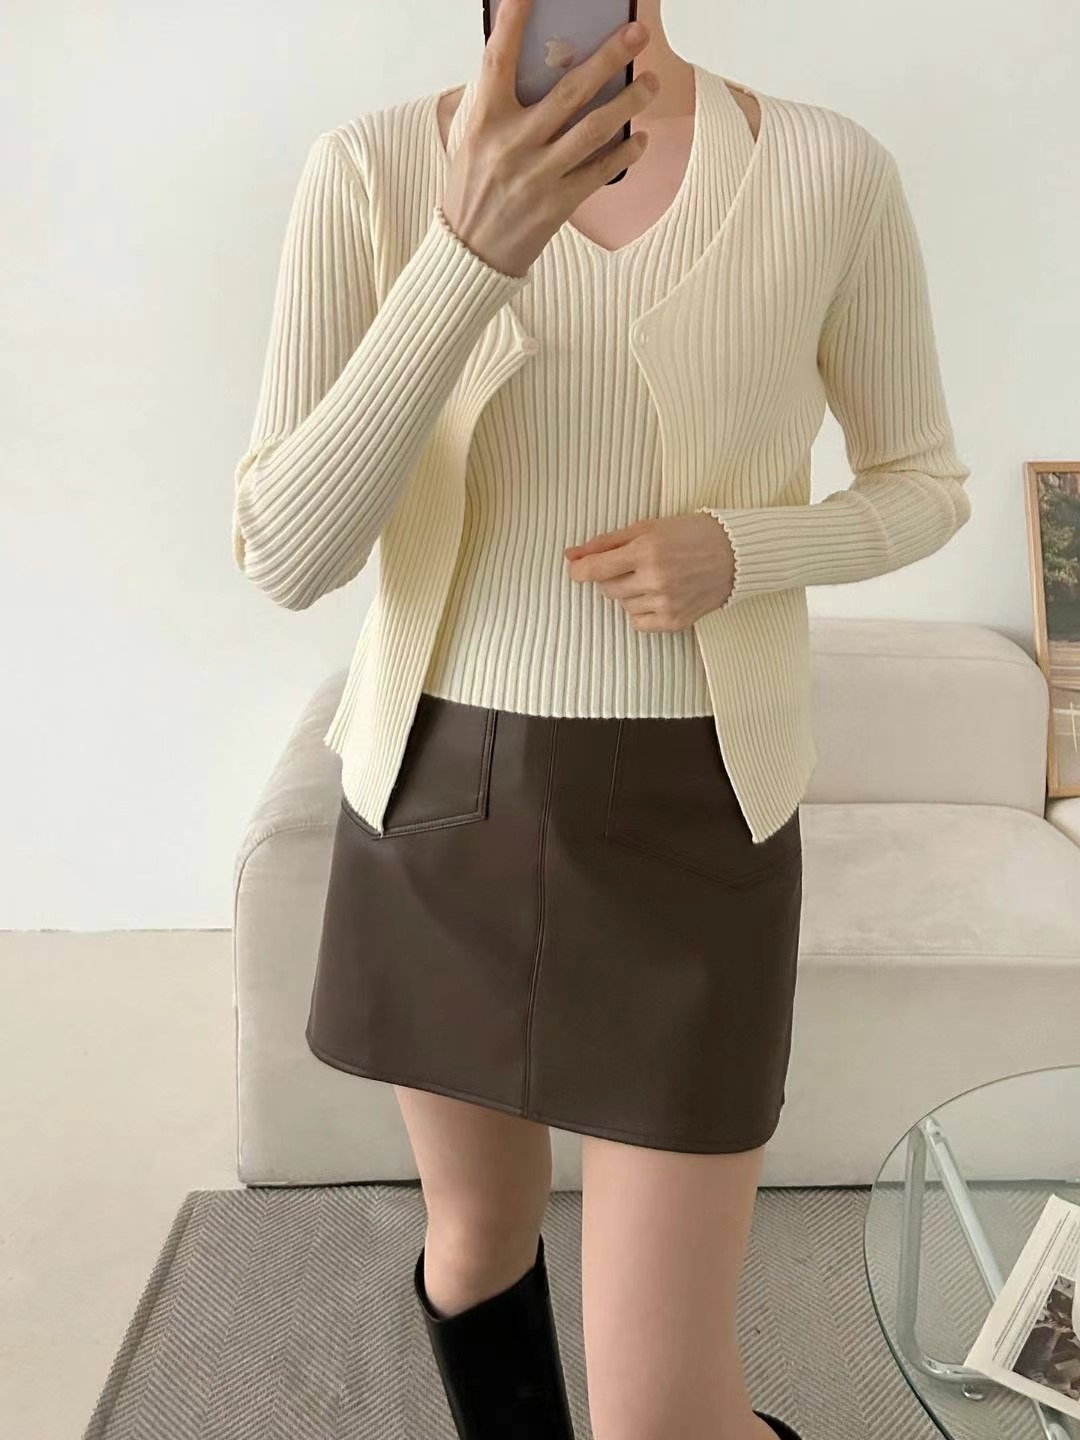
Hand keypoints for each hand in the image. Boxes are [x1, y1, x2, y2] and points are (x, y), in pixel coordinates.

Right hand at [441, 0, 658, 276]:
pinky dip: (623, 152)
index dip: (514, 22)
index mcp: (484, 123)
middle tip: (636, 34)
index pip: (498, 61)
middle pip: (569, 91)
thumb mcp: (472, 142)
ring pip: (593, 129)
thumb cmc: (471, 192)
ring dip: (627, 102)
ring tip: (648, 83)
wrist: (469, 254)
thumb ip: (500, 106)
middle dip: (608, 58)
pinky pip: (599, 171)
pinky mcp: (557, 205)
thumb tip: (538, 66)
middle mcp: (512, 146)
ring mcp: (537, 177)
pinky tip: (639, 137)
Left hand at [564, 514, 735, 630]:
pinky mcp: (674, 622)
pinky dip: (642, 611)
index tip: (577, 568)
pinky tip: (659, 595)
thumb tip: (572, 555)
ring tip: (654, 578)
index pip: (595, 569)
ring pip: (622, 605)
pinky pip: (638, 622)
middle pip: (606, 588)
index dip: (579, 570)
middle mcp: (655, 579)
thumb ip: (606, 542)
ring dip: (630, 593)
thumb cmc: (692, 535)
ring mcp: (666, 603)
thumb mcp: (648, 527)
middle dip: (612, 576)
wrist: (736, 555)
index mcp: (647, 550)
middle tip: (634, 564)